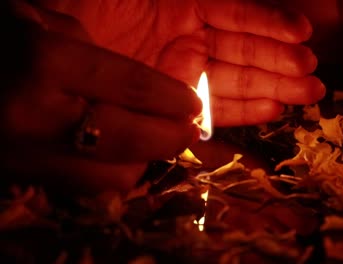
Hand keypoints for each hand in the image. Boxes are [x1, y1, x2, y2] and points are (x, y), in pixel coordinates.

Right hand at [0, 4, 201, 192]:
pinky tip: (119, 156)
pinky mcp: (21, 178)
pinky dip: (114, 175)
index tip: (192, 106)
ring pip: (113, 177)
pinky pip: (86, 188)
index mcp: (42, 62)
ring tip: (152, 142)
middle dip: (171, 138)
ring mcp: (27, 155)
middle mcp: (37, 116)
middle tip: (187, 129)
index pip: (131, 86)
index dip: (171, 99)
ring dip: (144, 160)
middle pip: (131, 140)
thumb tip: (140, 89)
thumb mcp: (36, 21)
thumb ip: (89, 49)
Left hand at [32, 0, 325, 125]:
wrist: (46, 58)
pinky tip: (273, 109)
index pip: (235, 11)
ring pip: (236, 79)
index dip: (268, 21)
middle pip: (244, 49)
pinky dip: (243, 109)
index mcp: (183, 3)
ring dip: (274, 86)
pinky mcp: (175, 101)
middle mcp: (188, 36)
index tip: (301, 33)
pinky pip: (214, 106)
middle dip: (280, 61)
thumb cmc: (85, 10)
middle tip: (314, 75)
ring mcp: (184, 71)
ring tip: (308, 93)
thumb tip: (225, 4)